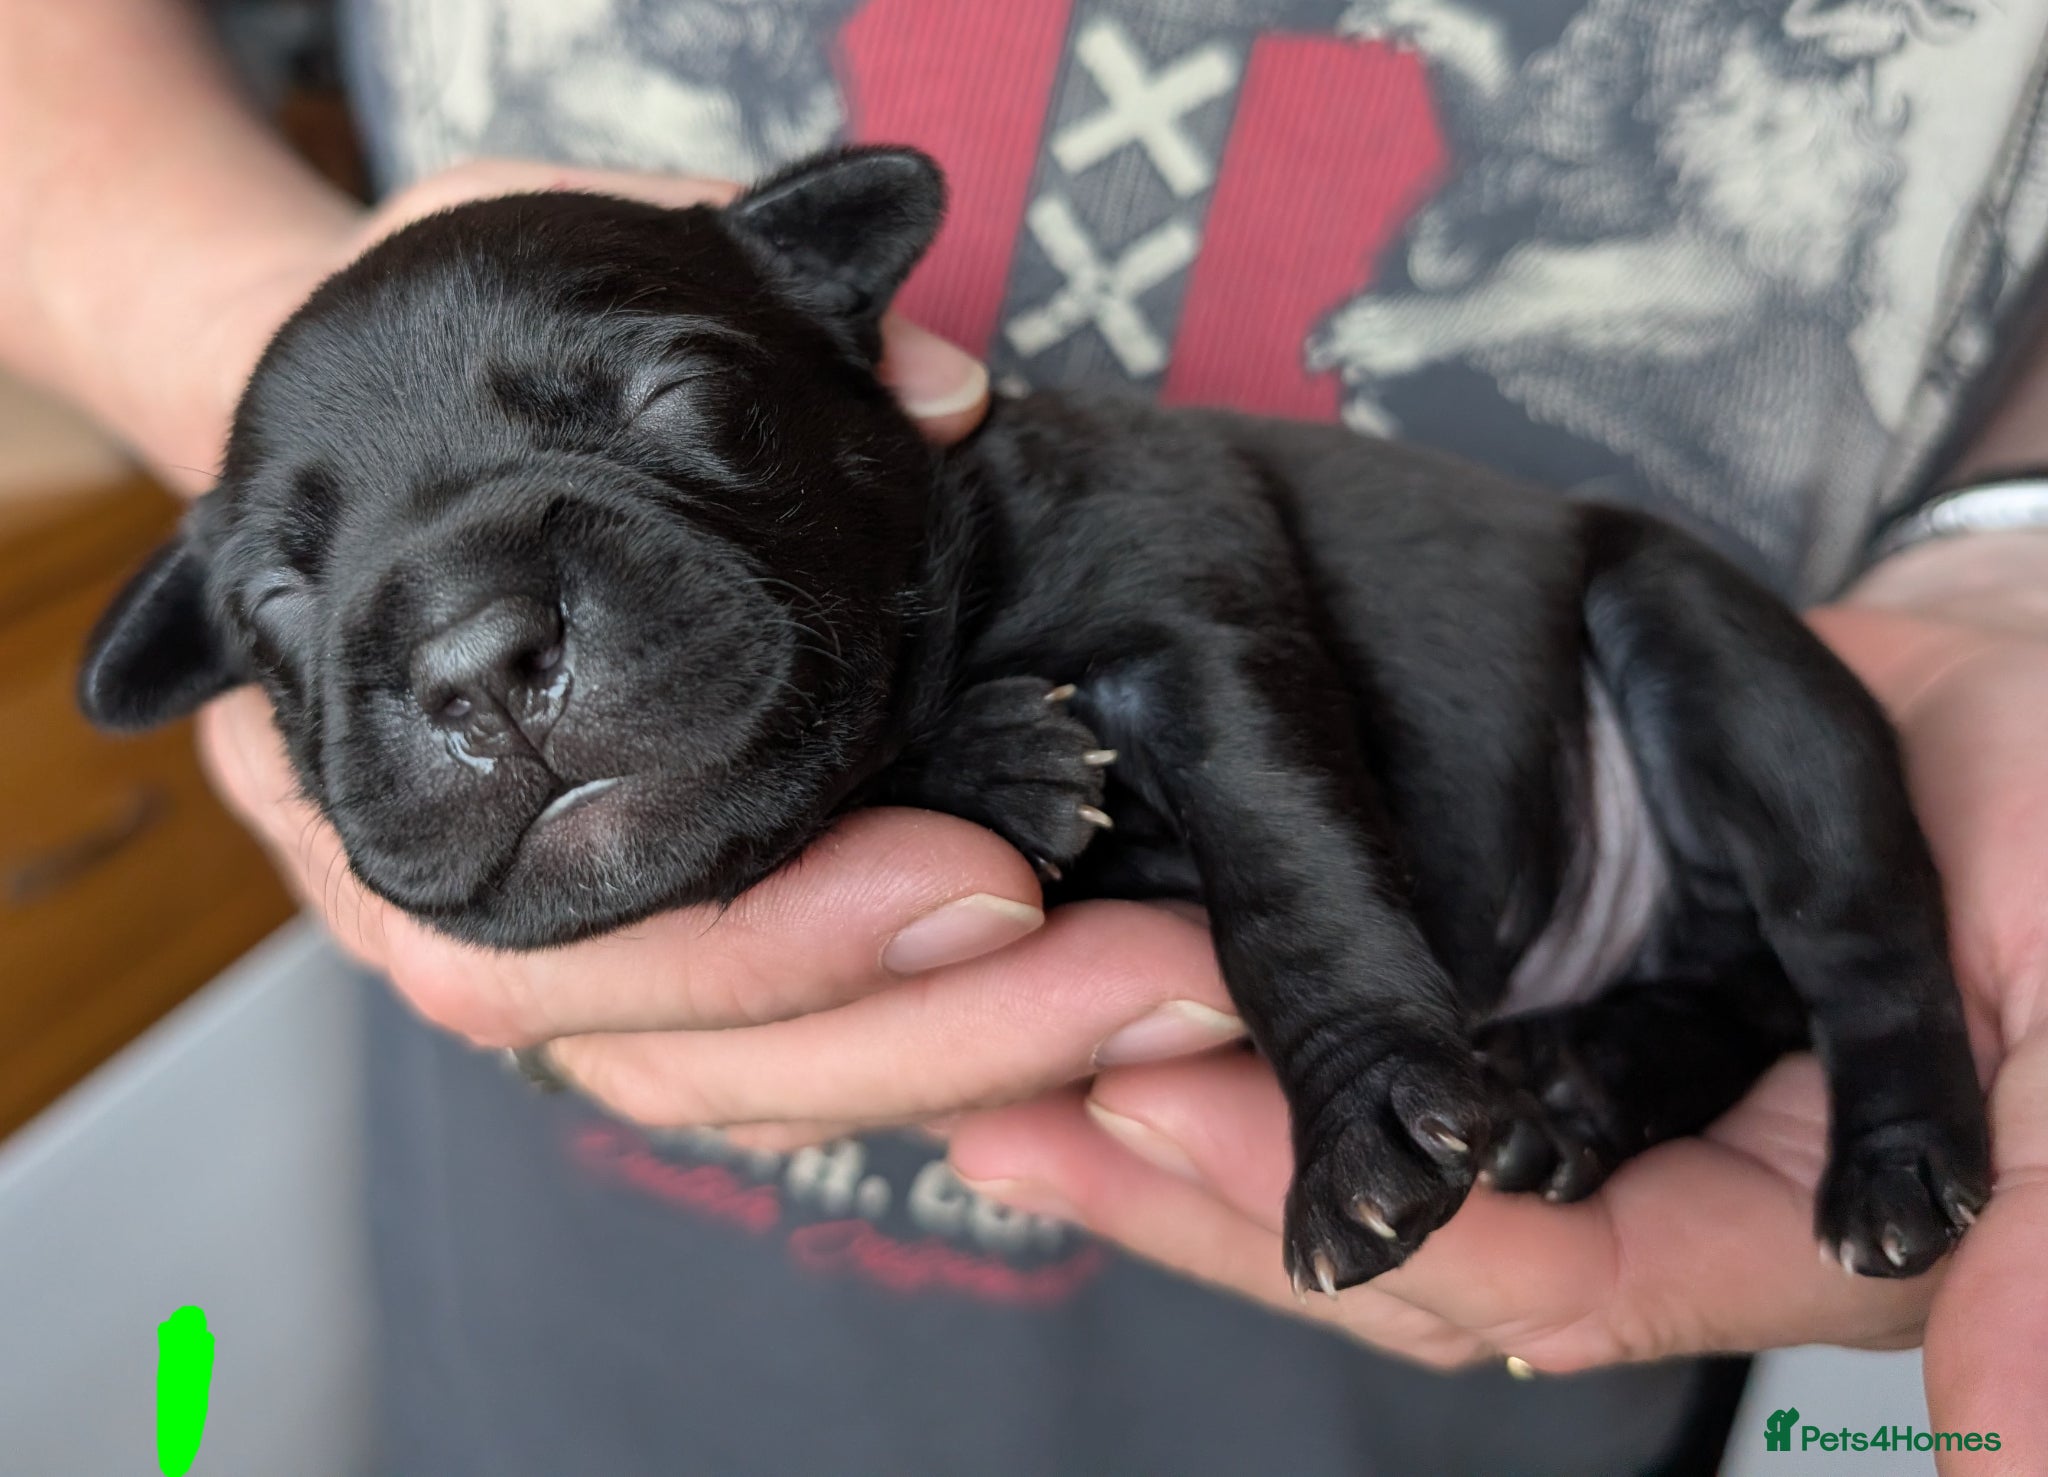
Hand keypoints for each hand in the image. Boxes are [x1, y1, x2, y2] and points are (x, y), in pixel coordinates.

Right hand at [198, 160, 1265, 1144]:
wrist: (368, 455)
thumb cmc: (433, 373)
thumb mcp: (507, 260)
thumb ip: (708, 284)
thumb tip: (954, 390)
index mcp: (405, 779)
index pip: (576, 936)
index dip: (785, 937)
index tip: (994, 882)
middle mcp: (476, 913)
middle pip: (688, 1056)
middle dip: (935, 1027)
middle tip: (1150, 975)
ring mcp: (569, 968)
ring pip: (755, 1093)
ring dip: (971, 1065)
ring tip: (1164, 1002)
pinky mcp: (658, 986)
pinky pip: (786, 1080)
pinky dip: (933, 1063)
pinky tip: (1091, 1024)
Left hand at [947, 539, 2047, 1469]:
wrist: (2035, 709)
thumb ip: (2041, 1251)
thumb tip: (2015, 1463)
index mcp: (1767, 1229)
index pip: (1547, 1276)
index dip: (1373, 1224)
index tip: (1163, 1116)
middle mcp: (1646, 1182)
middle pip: (1403, 1239)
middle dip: (1209, 1191)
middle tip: (1007, 1113)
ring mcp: (1573, 1084)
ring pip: (1361, 1144)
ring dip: (1188, 1113)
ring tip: (990, 1063)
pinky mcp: (1528, 990)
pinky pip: (1371, 1032)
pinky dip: (1251, 1013)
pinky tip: (1110, 976)